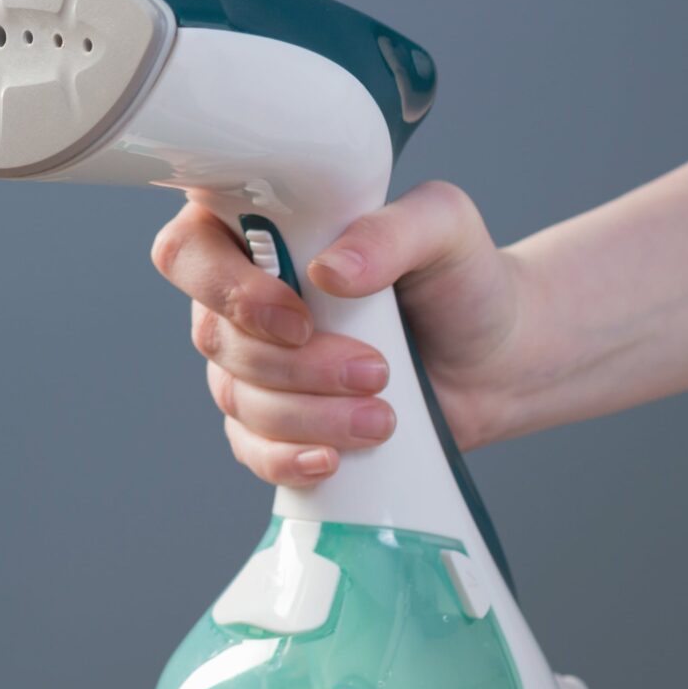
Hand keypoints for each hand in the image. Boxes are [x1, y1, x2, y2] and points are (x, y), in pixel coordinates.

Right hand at [149, 181, 536, 486]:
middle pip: (216, 337)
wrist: (497, 359)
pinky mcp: (275, 422)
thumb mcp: (443, 228)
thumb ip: (391, 232)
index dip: (227, 290)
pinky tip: (331, 460)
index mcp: (261, 232)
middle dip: (297, 367)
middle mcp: (243, 297)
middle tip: (375, 370)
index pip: (190, 252)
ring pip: (238, 399)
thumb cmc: (461, 280)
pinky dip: (287, 460)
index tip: (298, 318)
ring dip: (310, 416)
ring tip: (384, 415)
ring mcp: (253, 364)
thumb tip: (331, 271)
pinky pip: (251, 449)